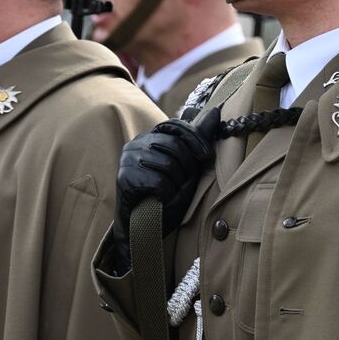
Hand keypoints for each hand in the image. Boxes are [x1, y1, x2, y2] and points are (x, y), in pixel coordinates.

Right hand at [112, 108, 220, 274]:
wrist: (145, 229)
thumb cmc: (168, 197)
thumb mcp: (189, 167)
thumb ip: (198, 140)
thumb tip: (215, 111)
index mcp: (151, 137)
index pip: (175, 125)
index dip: (194, 139)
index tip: (205, 156)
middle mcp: (136, 143)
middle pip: (174, 145)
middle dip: (187, 168)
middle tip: (182, 184)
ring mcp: (127, 159)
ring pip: (168, 165)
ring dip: (176, 185)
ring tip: (169, 194)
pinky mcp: (124, 178)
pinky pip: (158, 182)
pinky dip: (166, 195)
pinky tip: (160, 201)